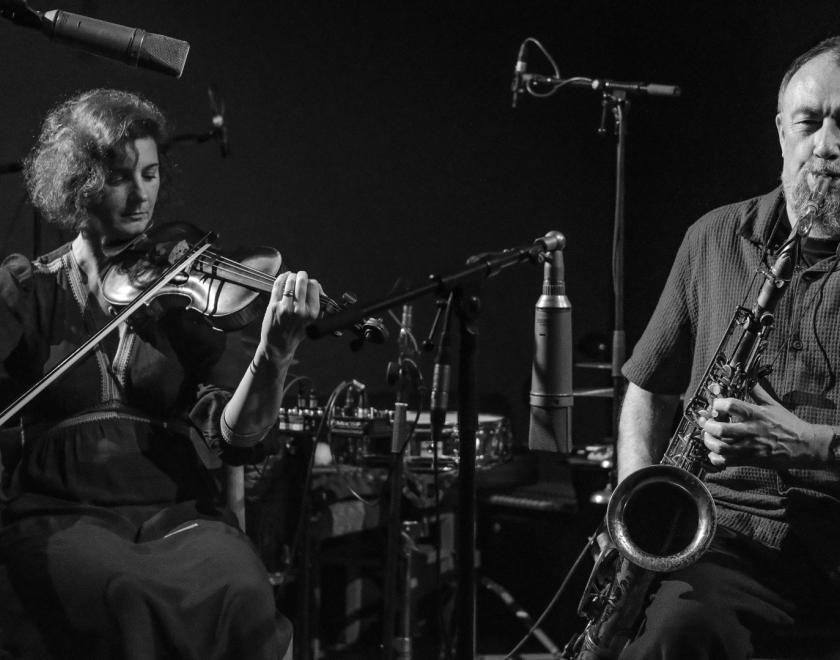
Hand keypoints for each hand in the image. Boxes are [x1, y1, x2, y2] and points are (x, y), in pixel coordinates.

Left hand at [258, 270, 320, 360]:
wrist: (279, 345)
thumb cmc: (296, 333)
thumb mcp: (313, 322)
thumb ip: (319, 307)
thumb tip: (320, 290)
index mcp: (312, 313)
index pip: (314, 286)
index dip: (312, 283)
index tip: (310, 285)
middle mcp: (300, 310)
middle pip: (303, 280)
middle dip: (302, 275)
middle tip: (301, 276)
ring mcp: (286, 307)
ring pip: (290, 280)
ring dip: (291, 276)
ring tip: (291, 277)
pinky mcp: (273, 306)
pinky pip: (278, 284)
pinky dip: (281, 277)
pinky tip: (283, 278)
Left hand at [698, 383, 832, 468]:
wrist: (805, 446)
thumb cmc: (788, 423)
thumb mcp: (773, 404)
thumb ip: (756, 390)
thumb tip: (746, 374)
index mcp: (756, 414)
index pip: (731, 405)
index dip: (718, 404)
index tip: (715, 405)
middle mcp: (751, 431)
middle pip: (721, 429)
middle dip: (708, 425)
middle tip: (707, 422)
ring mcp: (750, 447)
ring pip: (721, 447)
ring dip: (709, 442)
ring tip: (708, 437)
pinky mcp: (751, 460)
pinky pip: (727, 462)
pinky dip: (715, 457)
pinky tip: (714, 452)